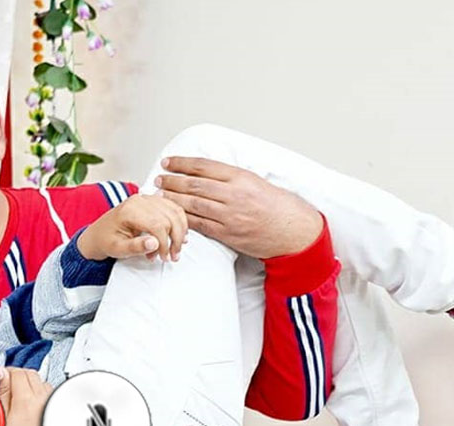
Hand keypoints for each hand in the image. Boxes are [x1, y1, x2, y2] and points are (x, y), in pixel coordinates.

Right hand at [0, 367, 53, 425]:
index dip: (7, 372)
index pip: (17, 373)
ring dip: (33, 385)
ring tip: (22, 399)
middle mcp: (43, 402)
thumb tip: (1, 372)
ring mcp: (53, 409)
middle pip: (32, 374)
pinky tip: (34, 408)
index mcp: (26, 401)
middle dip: (20, 377)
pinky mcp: (59, 416)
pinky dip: (43, 396)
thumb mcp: (1, 418)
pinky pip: (52, 396)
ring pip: (44, 383)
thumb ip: (2, 391)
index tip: (2, 377)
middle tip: (10, 386)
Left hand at [77, 193, 187, 261]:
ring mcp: (147, 199)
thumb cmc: (106, 240)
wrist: (98, 234)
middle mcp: (140, 200)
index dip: (164, 244)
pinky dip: (179, 222)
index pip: (157, 225)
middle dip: (174, 240)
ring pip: (175, 212)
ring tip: (175, 249)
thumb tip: (154, 243)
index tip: (164, 257)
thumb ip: (135, 247)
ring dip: (180, 232)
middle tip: (171, 256)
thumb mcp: (117, 249)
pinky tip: (179, 235)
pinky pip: (173, 208)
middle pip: (169, 218)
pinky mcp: (152, 201)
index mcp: (129, 210)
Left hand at [156, 157, 322, 258]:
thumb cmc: (278, 206)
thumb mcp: (257, 182)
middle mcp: (234, 195)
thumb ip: (232, 178)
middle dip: (172, 181)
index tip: (168, 162)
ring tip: (159, 195)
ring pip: (193, 205)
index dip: (182, 163)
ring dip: (172, 199)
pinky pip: (199, 225)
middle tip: (159, 179)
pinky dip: (183, 219)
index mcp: (241, 178)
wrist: (294, 231)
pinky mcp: (228, 234)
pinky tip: (172, 215)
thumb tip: (205, 172)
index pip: (204, 167)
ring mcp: (230, 216)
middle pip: (194, 185)